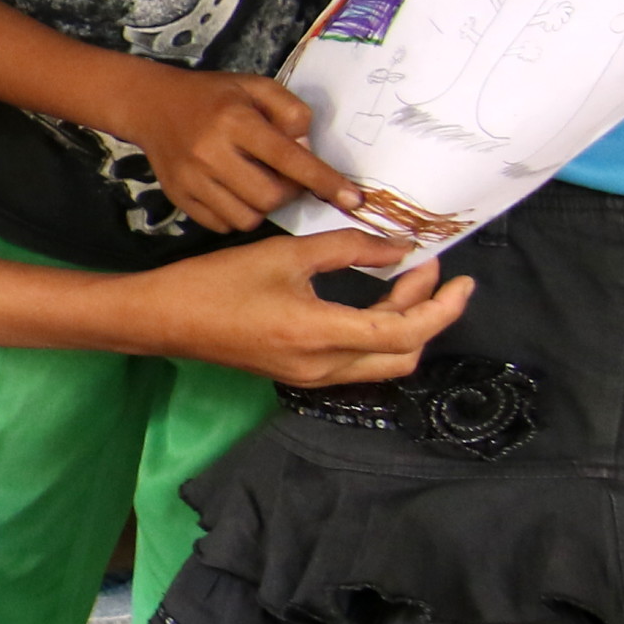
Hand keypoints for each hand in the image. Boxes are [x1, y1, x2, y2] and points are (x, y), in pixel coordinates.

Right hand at [116, 66, 360, 232]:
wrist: (152, 106)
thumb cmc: (214, 96)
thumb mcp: (256, 87)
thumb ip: (291, 112)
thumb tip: (308, 151)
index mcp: (235, 120)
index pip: (289, 158)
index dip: (325, 181)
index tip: (354, 200)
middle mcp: (211, 152)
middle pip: (270, 197)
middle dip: (288, 193)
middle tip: (286, 177)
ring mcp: (191, 179)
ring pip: (247, 218)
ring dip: (263, 207)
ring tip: (257, 184)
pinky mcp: (178, 198)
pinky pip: (223, 225)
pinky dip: (238, 215)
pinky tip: (234, 193)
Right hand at [131, 232, 474, 386]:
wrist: (165, 320)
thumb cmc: (218, 282)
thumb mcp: (286, 253)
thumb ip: (348, 248)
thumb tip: (396, 246)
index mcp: (321, 334)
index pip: (405, 331)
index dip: (441, 306)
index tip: (458, 276)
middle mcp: (323, 367)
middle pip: (404, 355)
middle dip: (428, 314)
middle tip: (426, 270)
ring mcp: (312, 377)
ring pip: (383, 363)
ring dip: (405, 325)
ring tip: (403, 280)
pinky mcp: (301, 374)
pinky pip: (359, 362)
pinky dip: (379, 333)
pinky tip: (373, 300)